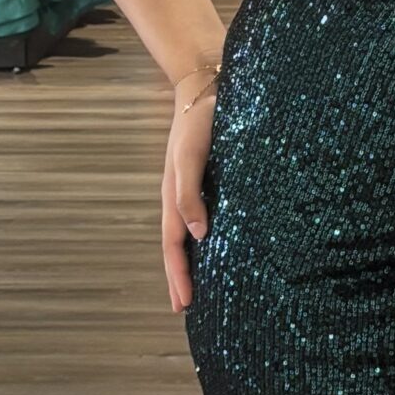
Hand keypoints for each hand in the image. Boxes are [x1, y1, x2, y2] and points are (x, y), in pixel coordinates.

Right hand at [162, 88, 214, 312]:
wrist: (209, 84)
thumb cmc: (200, 119)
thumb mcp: (191, 155)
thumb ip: (190, 193)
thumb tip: (199, 235)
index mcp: (172, 196)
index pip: (173, 246)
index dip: (178, 276)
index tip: (183, 306)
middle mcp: (183, 197)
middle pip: (178, 247)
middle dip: (182, 278)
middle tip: (187, 309)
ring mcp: (197, 189)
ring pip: (191, 234)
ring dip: (194, 262)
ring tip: (202, 288)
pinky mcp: (213, 179)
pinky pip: (207, 216)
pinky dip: (209, 239)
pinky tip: (221, 246)